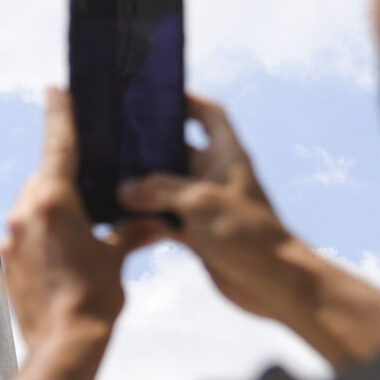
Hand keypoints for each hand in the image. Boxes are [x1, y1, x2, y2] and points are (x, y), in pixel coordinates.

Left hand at [1, 88, 166, 366]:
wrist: (63, 346)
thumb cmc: (94, 301)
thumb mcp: (116, 258)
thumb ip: (127, 231)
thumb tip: (149, 222)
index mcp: (54, 202)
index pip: (58, 146)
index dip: (60, 114)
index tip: (55, 89)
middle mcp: (25, 213)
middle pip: (45, 178)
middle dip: (65, 178)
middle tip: (88, 183)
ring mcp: (10, 237)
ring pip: (33, 206)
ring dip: (53, 209)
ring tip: (80, 227)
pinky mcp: (5, 261)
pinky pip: (25, 233)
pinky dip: (42, 233)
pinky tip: (62, 253)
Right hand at [118, 93, 379, 368]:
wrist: (274, 284)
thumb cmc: (249, 234)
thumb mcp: (201, 202)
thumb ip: (160, 189)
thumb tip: (124, 189)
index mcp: (227, 155)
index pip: (209, 114)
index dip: (186, 100)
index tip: (154, 94)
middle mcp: (215, 175)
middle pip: (177, 149)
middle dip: (148, 144)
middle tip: (111, 136)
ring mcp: (204, 204)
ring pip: (165, 185)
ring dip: (141, 184)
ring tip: (104, 174)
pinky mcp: (196, 233)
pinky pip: (163, 217)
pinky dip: (144, 216)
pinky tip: (116, 215)